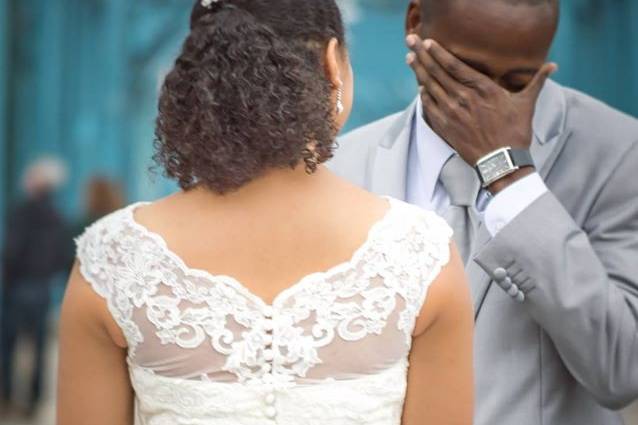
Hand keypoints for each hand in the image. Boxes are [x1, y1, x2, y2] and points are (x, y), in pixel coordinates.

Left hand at [406, 35, 555, 171]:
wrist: (502, 161)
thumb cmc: (515, 133)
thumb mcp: (526, 104)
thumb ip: (537, 82)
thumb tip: (553, 66)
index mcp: (484, 89)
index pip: (456, 66)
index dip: (440, 53)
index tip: (429, 43)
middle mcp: (465, 98)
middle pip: (438, 73)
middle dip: (423, 56)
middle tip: (411, 43)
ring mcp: (453, 113)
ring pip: (430, 87)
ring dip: (419, 72)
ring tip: (410, 59)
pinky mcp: (446, 127)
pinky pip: (429, 107)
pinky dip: (424, 96)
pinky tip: (420, 87)